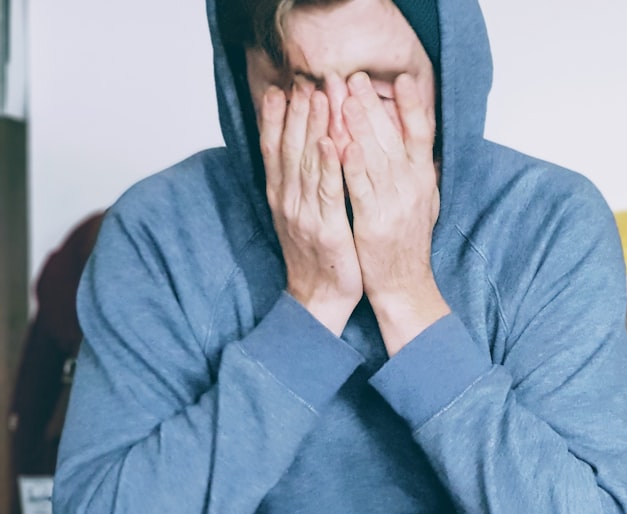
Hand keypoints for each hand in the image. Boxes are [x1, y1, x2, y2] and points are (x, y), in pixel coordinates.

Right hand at [260, 83, 362, 335]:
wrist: (318, 299)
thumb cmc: (316, 255)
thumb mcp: (300, 215)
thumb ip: (298, 184)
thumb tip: (300, 151)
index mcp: (281, 196)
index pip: (274, 148)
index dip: (276, 117)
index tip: (281, 88)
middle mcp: (287, 200)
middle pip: (289, 148)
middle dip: (297, 112)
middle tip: (305, 80)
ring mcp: (304, 214)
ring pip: (307, 163)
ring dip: (313, 127)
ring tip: (319, 96)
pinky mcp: (326, 228)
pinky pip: (328, 191)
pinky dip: (328, 165)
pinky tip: (331, 142)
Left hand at [342, 72, 448, 353]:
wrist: (404, 285)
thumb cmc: (407, 243)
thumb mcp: (423, 201)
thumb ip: (417, 170)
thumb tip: (417, 138)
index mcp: (423, 180)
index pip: (422, 134)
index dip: (413, 105)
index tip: (402, 78)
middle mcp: (413, 188)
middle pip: (393, 138)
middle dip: (372, 105)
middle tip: (354, 77)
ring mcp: (395, 204)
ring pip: (376, 157)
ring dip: (360, 126)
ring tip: (343, 97)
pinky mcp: (374, 222)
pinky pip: (361, 189)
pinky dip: (352, 166)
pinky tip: (341, 144)